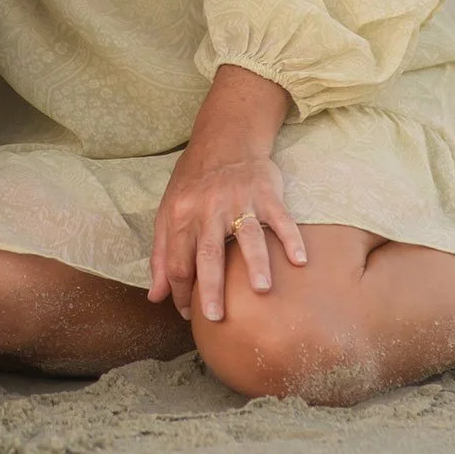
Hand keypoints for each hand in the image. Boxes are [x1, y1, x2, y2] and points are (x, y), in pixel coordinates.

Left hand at [148, 151, 307, 323]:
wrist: (224, 137)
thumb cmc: (194, 182)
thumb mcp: (168, 212)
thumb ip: (161, 255)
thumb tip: (155, 297)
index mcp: (181, 216)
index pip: (177, 262)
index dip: (180, 292)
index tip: (191, 315)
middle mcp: (208, 208)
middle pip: (208, 252)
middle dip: (211, 286)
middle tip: (216, 317)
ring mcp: (238, 199)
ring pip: (246, 234)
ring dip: (255, 262)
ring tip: (262, 289)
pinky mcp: (264, 192)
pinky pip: (280, 217)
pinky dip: (291, 237)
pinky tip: (299, 260)